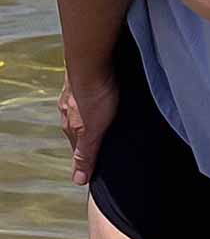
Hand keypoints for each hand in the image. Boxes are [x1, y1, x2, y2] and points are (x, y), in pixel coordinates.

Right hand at [58, 69, 117, 184]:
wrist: (93, 58)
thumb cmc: (94, 94)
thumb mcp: (92, 130)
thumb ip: (86, 154)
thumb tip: (78, 180)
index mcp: (70, 125)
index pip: (78, 149)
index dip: (90, 158)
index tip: (100, 166)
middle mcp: (69, 109)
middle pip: (81, 129)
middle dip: (94, 136)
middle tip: (109, 143)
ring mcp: (76, 93)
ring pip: (86, 112)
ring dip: (97, 118)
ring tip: (112, 122)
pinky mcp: (87, 79)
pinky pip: (93, 95)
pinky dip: (101, 101)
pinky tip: (110, 100)